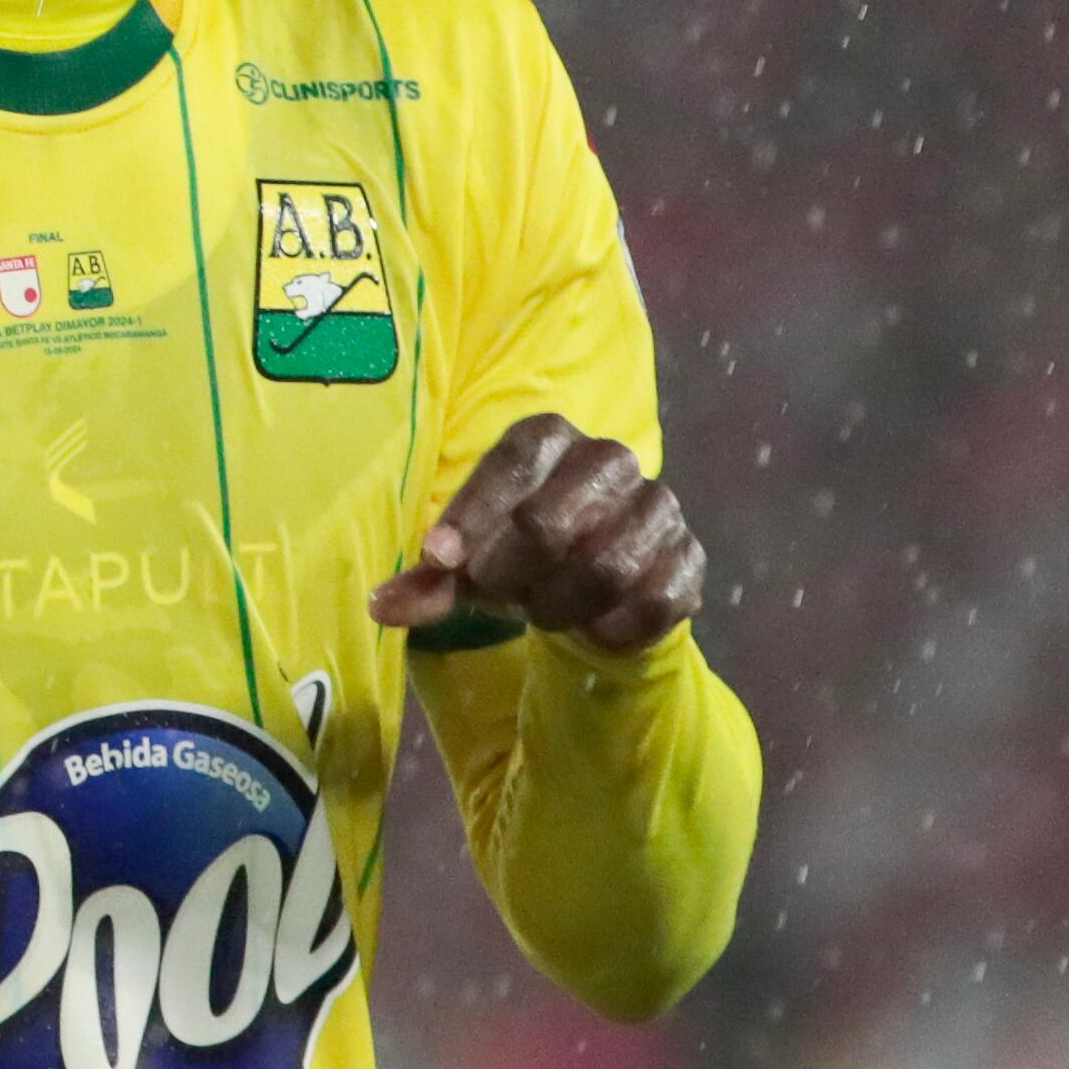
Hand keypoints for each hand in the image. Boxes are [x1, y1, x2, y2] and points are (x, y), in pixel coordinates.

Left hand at [368, 411, 705, 654]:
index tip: (440, 560)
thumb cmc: (517, 558)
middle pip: (550, 521)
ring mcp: (657, 507)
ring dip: (558, 606)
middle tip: (496, 595)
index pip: (513, 461)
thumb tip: (380, 606)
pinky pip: (653, 601)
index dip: (472, 514)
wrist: (595, 589)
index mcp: (550, 437)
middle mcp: (608, 460)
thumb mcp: (467, 563)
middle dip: (510, 573)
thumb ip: (429, 580)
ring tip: (541, 614)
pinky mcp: (688, 559)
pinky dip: (613, 628)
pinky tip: (593, 631)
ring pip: (604, 566)